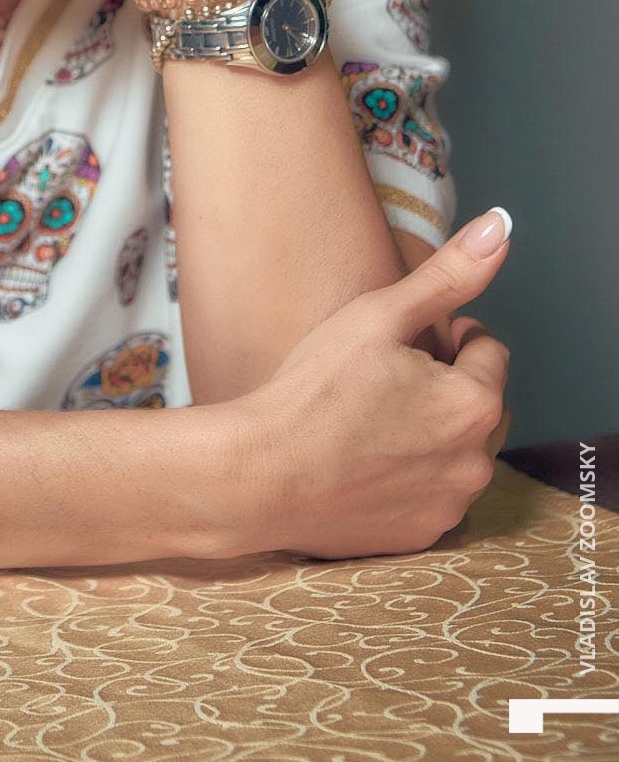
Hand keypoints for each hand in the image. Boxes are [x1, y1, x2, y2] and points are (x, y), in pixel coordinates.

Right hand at [214, 208, 513, 560]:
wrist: (259, 476)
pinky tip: (364, 458)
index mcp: (473, 401)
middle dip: (448, 384)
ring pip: (459, 449)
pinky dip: (412, 474)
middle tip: (385, 376)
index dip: (447, 335)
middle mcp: (475, 460)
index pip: (487, 350)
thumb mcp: (378, 315)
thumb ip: (448, 274)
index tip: (401, 341)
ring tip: (372, 417)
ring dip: (434, 430)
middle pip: (481, 402)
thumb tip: (500, 226)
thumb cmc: (313, 390)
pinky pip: (433, 492)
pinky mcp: (420, 535)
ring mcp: (449, 504)